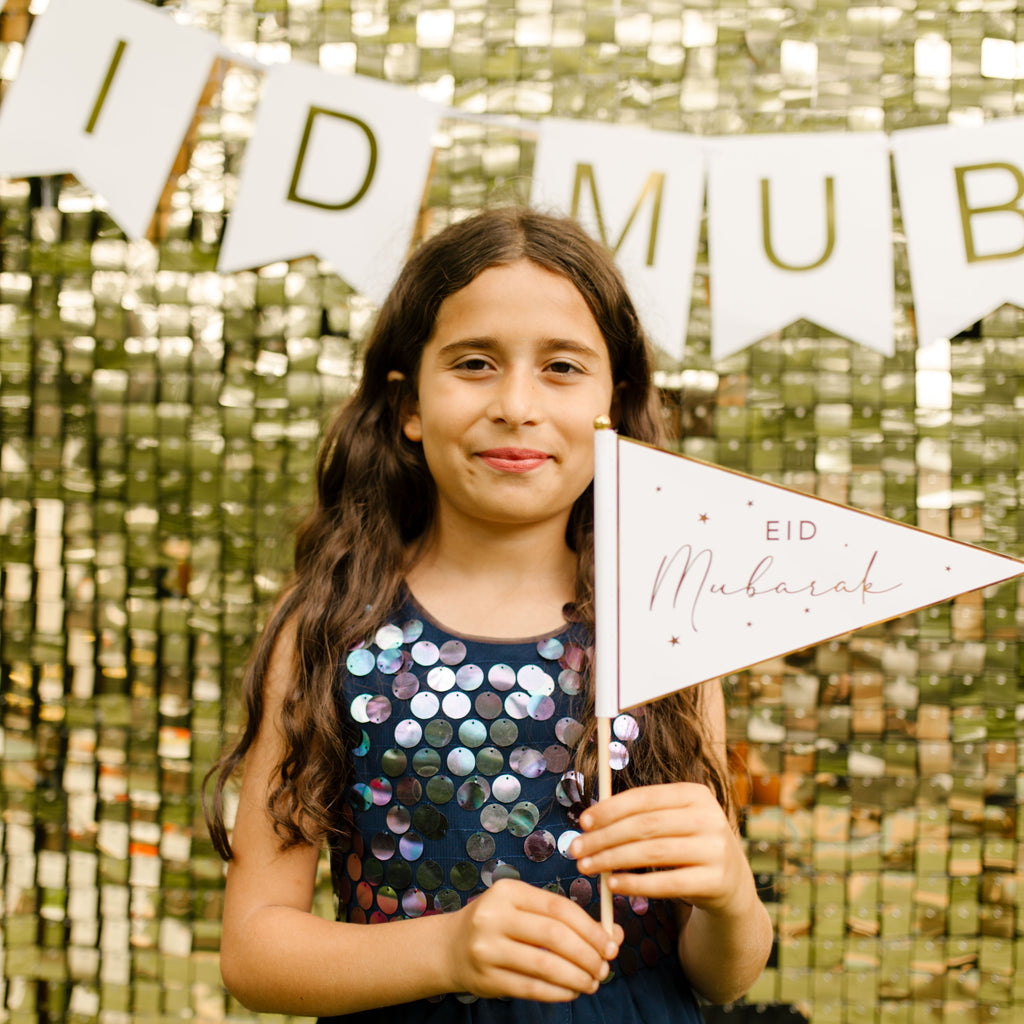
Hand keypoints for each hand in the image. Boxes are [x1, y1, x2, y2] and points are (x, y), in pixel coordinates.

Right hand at [447, 878, 622, 1001]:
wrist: (449, 948)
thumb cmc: (499, 924)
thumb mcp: (525, 909)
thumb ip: (566, 919)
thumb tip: (614, 935)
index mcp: (508, 891)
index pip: (559, 908)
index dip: (590, 928)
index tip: (610, 944)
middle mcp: (494, 916)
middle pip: (554, 936)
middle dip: (587, 955)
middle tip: (604, 967)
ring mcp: (487, 948)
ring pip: (545, 966)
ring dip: (577, 977)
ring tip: (592, 982)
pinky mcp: (486, 978)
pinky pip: (532, 988)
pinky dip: (559, 992)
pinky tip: (572, 991)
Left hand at [569, 782, 755, 916]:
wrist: (732, 885)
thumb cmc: (688, 848)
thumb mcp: (674, 823)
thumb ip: (640, 817)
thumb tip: (589, 820)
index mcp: (695, 794)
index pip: (645, 798)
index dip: (610, 809)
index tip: (582, 822)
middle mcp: (709, 817)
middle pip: (645, 825)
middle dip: (604, 837)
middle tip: (575, 849)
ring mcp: (715, 849)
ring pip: (653, 852)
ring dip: (612, 859)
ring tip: (587, 866)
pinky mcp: (716, 881)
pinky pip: (667, 882)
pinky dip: (635, 884)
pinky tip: (613, 885)